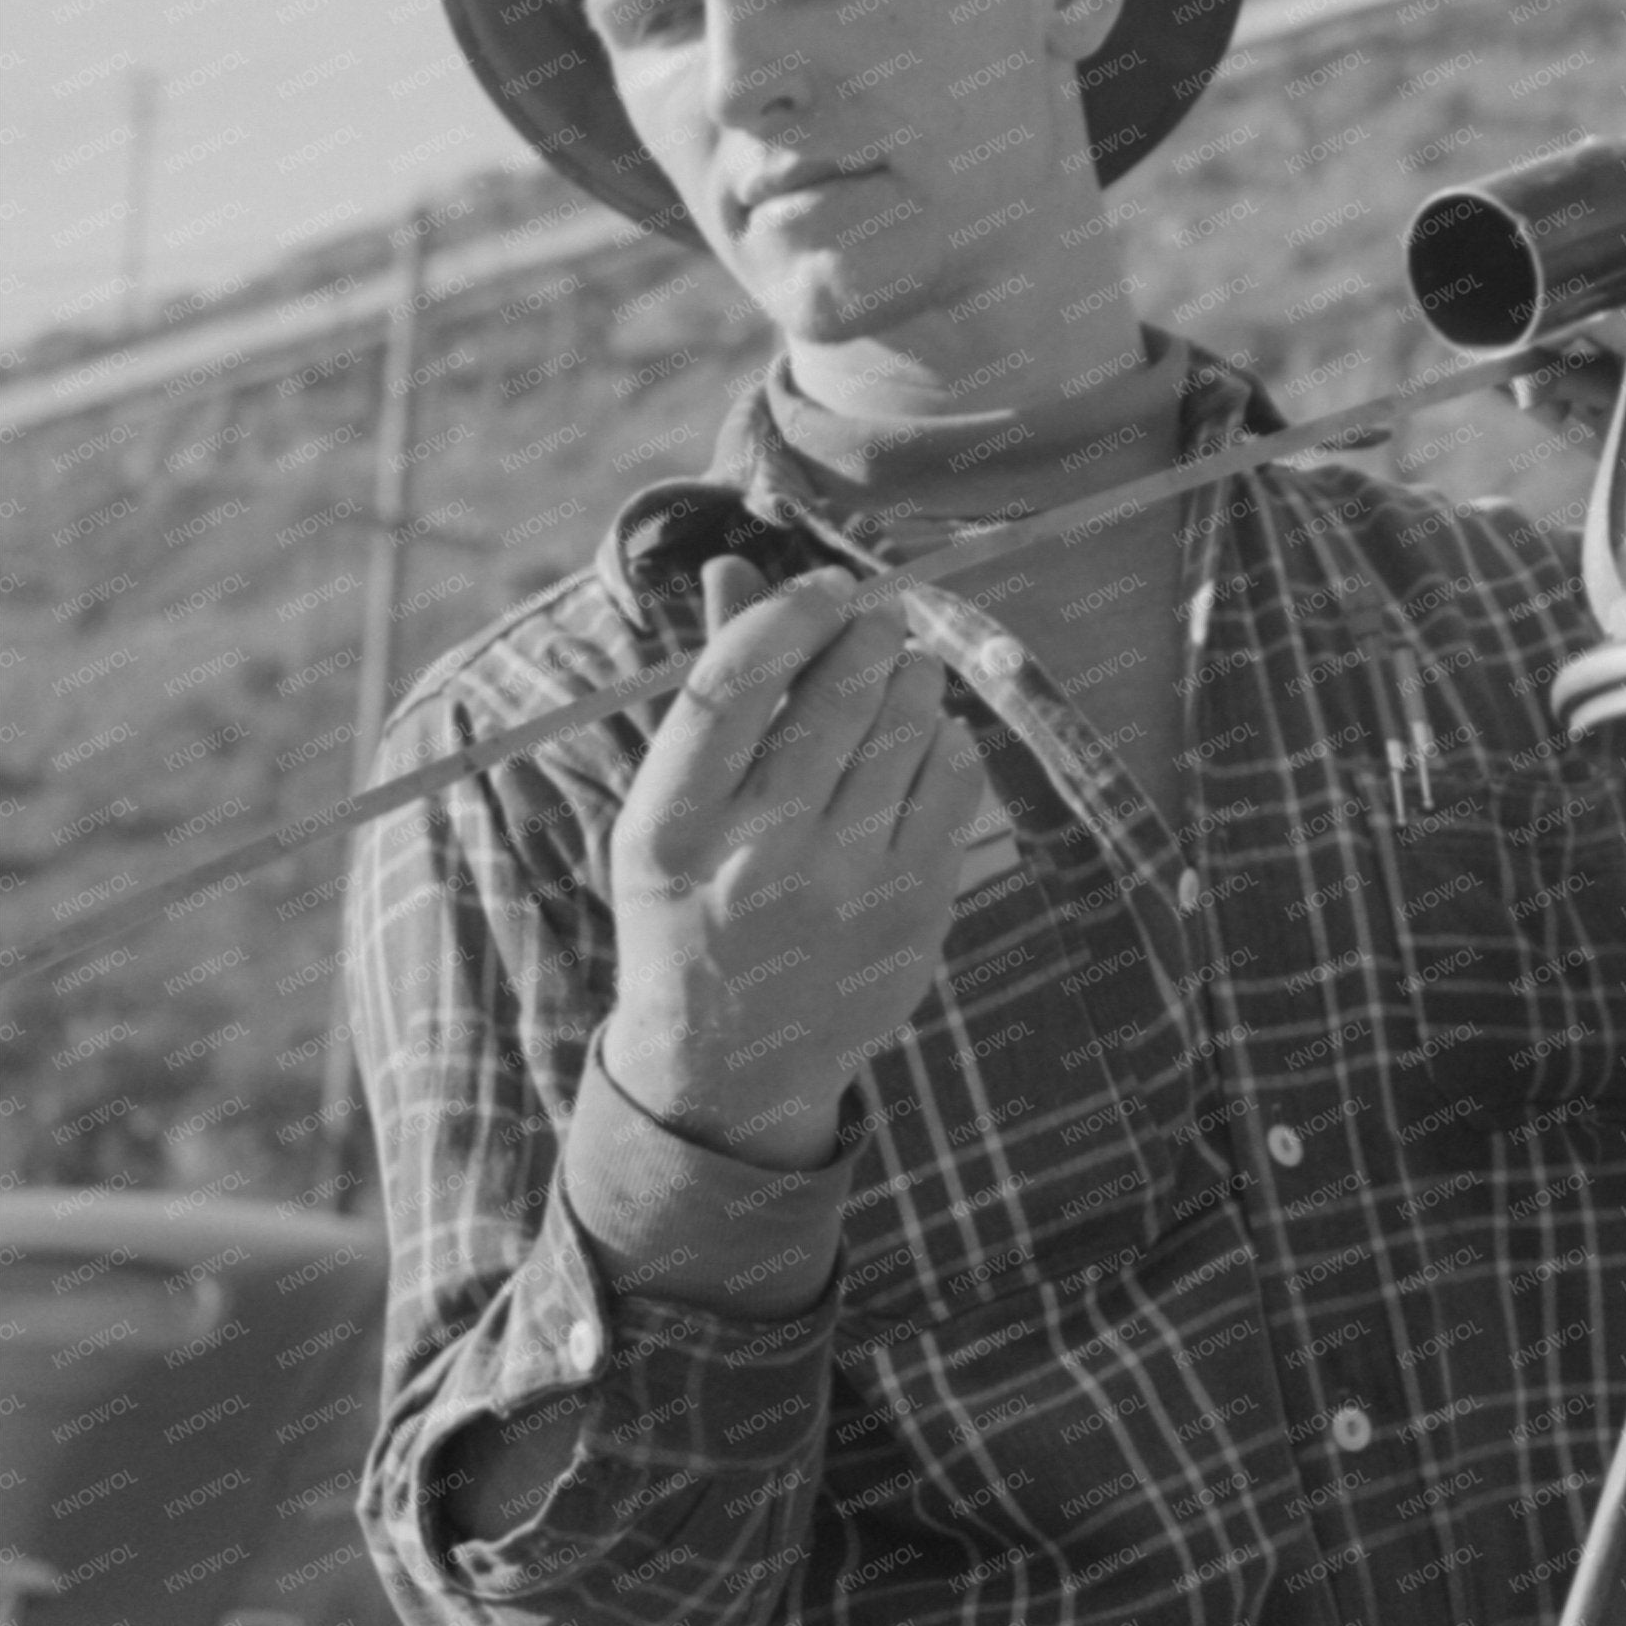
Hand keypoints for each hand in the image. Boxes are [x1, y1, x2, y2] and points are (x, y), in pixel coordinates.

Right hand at [602, 559, 983, 1167]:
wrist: (728, 1061)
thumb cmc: (695, 897)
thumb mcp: (673, 805)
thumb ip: (713, 683)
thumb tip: (736, 565)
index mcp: (670, 824)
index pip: (735, 680)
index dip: (791, 613)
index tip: (825, 589)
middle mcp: (753, 857)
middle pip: (838, 693)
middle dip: (869, 637)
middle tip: (877, 624)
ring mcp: (841, 889)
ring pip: (908, 726)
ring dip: (913, 680)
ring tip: (901, 677)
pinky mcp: (913, 910)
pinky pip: (954, 778)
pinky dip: (945, 741)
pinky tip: (923, 743)